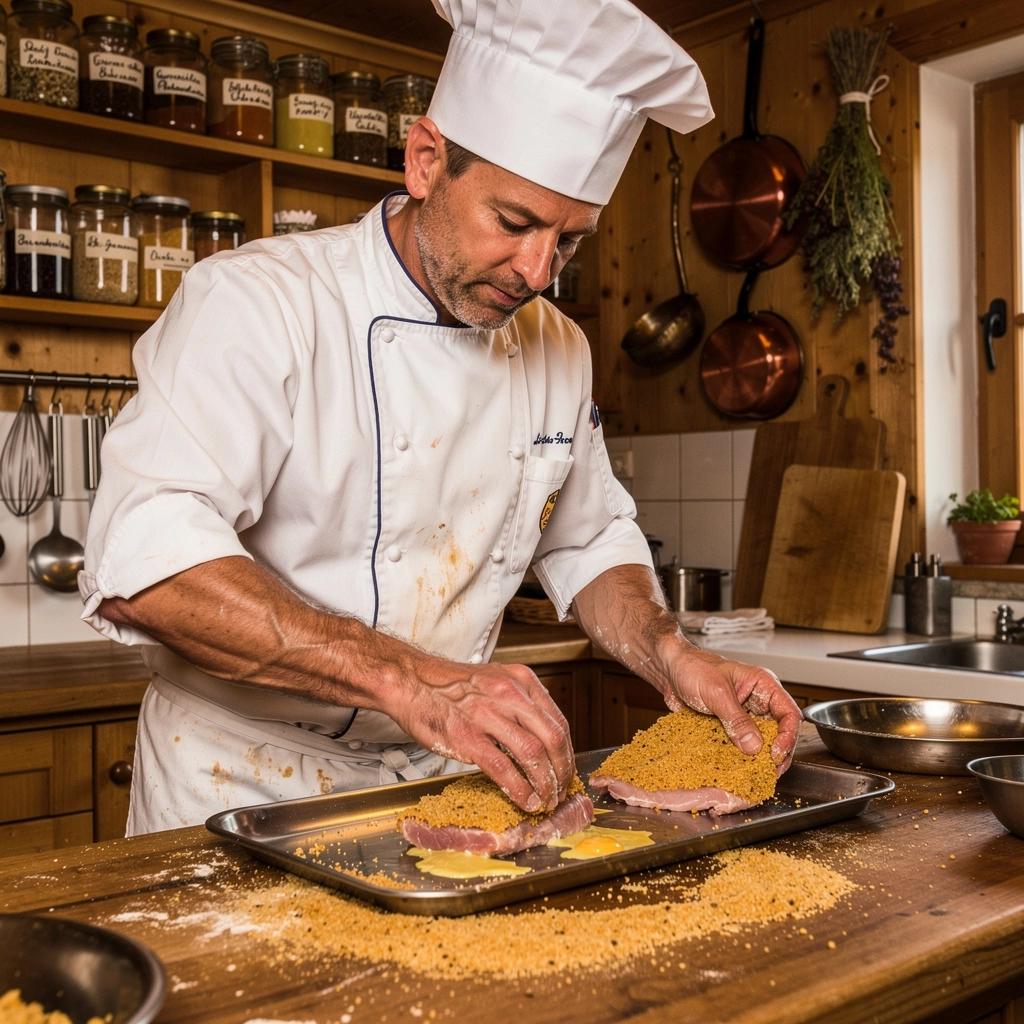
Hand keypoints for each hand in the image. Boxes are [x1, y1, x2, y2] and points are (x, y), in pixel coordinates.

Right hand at [385, 656, 574, 812]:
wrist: (410, 682)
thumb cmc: (449, 686)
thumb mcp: (494, 681)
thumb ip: (519, 703)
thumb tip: (540, 736)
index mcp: (520, 681)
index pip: (558, 721)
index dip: (568, 753)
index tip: (566, 771)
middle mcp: (509, 694)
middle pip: (553, 738)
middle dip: (563, 771)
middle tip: (561, 791)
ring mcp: (488, 715)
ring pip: (533, 754)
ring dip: (545, 784)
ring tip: (545, 800)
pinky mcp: (467, 736)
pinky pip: (503, 768)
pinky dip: (519, 788)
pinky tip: (524, 800)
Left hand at [657, 641, 801, 774]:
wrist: (669, 670)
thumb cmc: (693, 668)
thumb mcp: (716, 692)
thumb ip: (736, 719)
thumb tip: (754, 746)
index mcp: (763, 686)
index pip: (789, 714)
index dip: (787, 736)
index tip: (776, 753)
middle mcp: (758, 703)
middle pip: (780, 733)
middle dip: (777, 753)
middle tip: (769, 771)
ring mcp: (744, 716)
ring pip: (761, 742)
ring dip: (759, 759)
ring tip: (755, 775)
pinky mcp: (729, 727)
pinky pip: (740, 745)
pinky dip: (740, 759)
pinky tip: (737, 770)